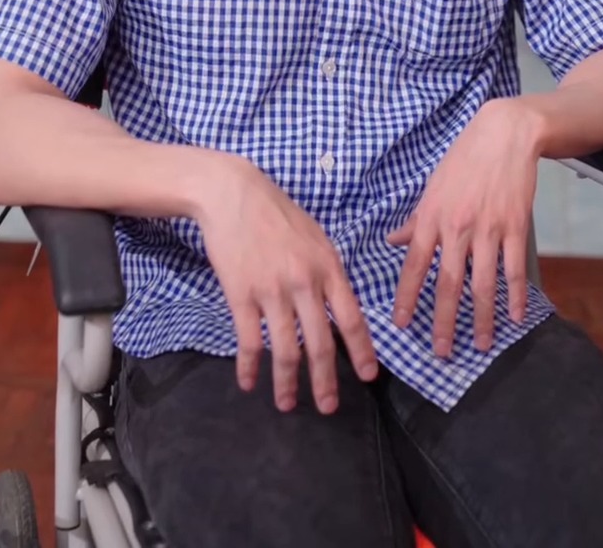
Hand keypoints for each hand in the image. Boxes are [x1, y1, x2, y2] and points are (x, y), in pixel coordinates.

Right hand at [196, 153, 377, 413]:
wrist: (232, 194)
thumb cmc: (276, 214)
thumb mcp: (316, 236)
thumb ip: (328, 271)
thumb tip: (338, 306)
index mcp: (327, 267)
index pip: (351, 318)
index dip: (362, 351)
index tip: (369, 377)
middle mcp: (304, 282)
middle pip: (320, 343)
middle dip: (325, 381)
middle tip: (328, 407)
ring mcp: (272, 290)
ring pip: (285, 350)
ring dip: (287, 383)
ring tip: (287, 405)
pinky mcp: (241, 295)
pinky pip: (250, 341)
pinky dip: (250, 366)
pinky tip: (249, 382)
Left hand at [387, 100, 538, 356]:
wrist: (504, 135)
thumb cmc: (464, 159)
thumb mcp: (433, 186)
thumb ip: (415, 219)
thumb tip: (392, 240)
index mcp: (432, 217)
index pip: (414, 264)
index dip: (407, 296)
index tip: (401, 324)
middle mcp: (457, 227)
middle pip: (447, 283)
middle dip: (444, 321)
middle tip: (441, 351)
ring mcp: (488, 229)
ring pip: (483, 283)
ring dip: (482, 318)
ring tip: (481, 344)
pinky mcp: (515, 227)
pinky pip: (514, 269)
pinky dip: (516, 296)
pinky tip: (515, 317)